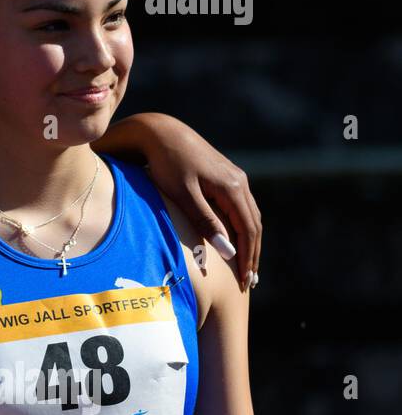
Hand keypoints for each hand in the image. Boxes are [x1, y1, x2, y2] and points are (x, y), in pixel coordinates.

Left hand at [141, 123, 261, 290]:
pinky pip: (241, 207)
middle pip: (254, 225)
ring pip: (250, 215)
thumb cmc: (167, 164)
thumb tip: (229, 251)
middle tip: (250, 282)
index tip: (244, 281)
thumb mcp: (184, 195)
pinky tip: (238, 239)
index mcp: (232, 188)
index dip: (248, 257)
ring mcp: (235, 177)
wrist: (161, 133)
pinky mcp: (226, 176)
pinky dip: (242, 227)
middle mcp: (239, 182)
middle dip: (253, 254)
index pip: (248, 230)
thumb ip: (205, 222)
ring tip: (248, 267)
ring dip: (250, 242)